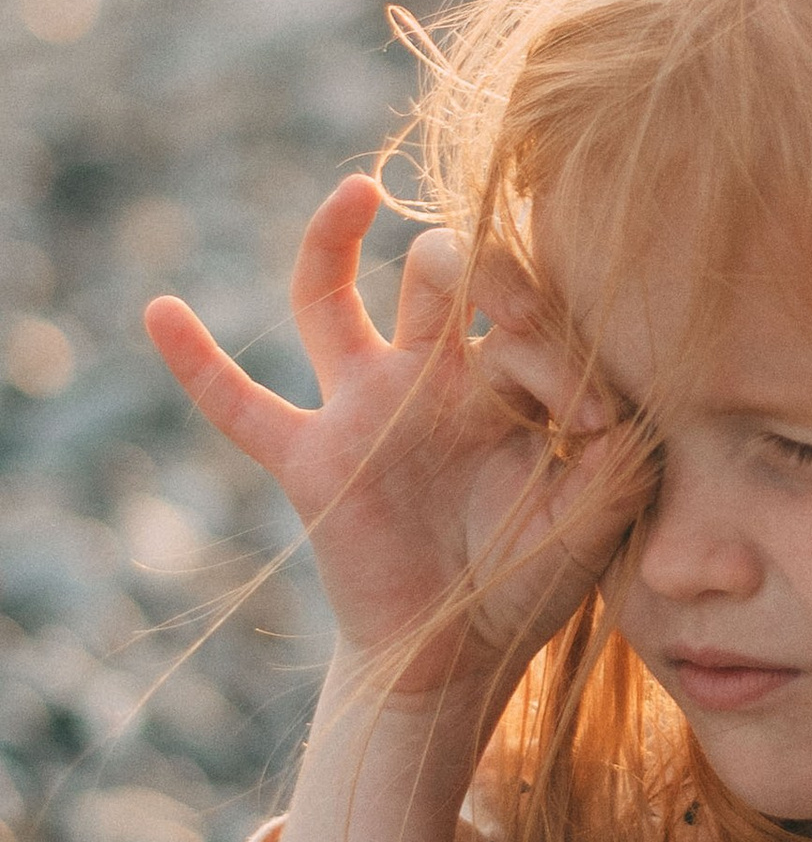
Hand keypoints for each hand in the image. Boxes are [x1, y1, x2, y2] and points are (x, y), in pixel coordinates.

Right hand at [146, 174, 629, 707]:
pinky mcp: (311, 460)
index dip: (557, 346)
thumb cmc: (540, 567)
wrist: (464, 651)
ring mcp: (363, 407)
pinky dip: (197, 364)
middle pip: (439, 270)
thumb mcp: (605, 505)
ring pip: (333, 301)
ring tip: (355, 190)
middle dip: (480, 273)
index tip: (599, 418)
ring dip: (332, 238)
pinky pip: (240, 406)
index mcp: (505, 371)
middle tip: (512, 315)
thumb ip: (622, 444)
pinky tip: (160, 312)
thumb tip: (606, 397)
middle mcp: (431, 371)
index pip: (524, 308)